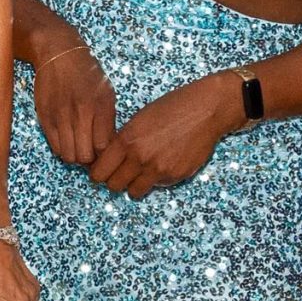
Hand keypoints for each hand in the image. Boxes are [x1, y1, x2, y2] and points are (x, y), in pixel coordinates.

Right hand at [31, 35, 117, 166]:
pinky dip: (63, 149)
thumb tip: (106, 146)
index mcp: (100, 106)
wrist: (58, 53)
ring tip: (79, 146)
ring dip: (75, 156)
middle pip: (85, 156)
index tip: (105, 152)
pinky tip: (68, 140)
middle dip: (90, 159)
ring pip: (68, 155)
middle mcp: (79, 113)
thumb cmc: (87, 73)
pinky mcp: (44, 117)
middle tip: (91, 152)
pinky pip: (55, 146)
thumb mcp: (107, 92)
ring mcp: (60, 116)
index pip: (104, 147)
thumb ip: (108, 120)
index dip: (105, 155)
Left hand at [88, 74, 241, 198]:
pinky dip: (155, 180)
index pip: (99, 171)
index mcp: (126, 140)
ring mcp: (159, 169)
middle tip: (118, 174)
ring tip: (138, 173)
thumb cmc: (170, 109)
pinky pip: (157, 186)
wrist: (204, 111)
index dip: (97, 173)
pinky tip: (161, 164)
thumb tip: (109, 159)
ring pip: (133, 192)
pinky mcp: (176, 176)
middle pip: (113, 186)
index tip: (100, 172)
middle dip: (113, 181)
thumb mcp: (138, 120)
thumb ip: (123, 141)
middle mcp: (140, 158)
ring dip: (132, 185)